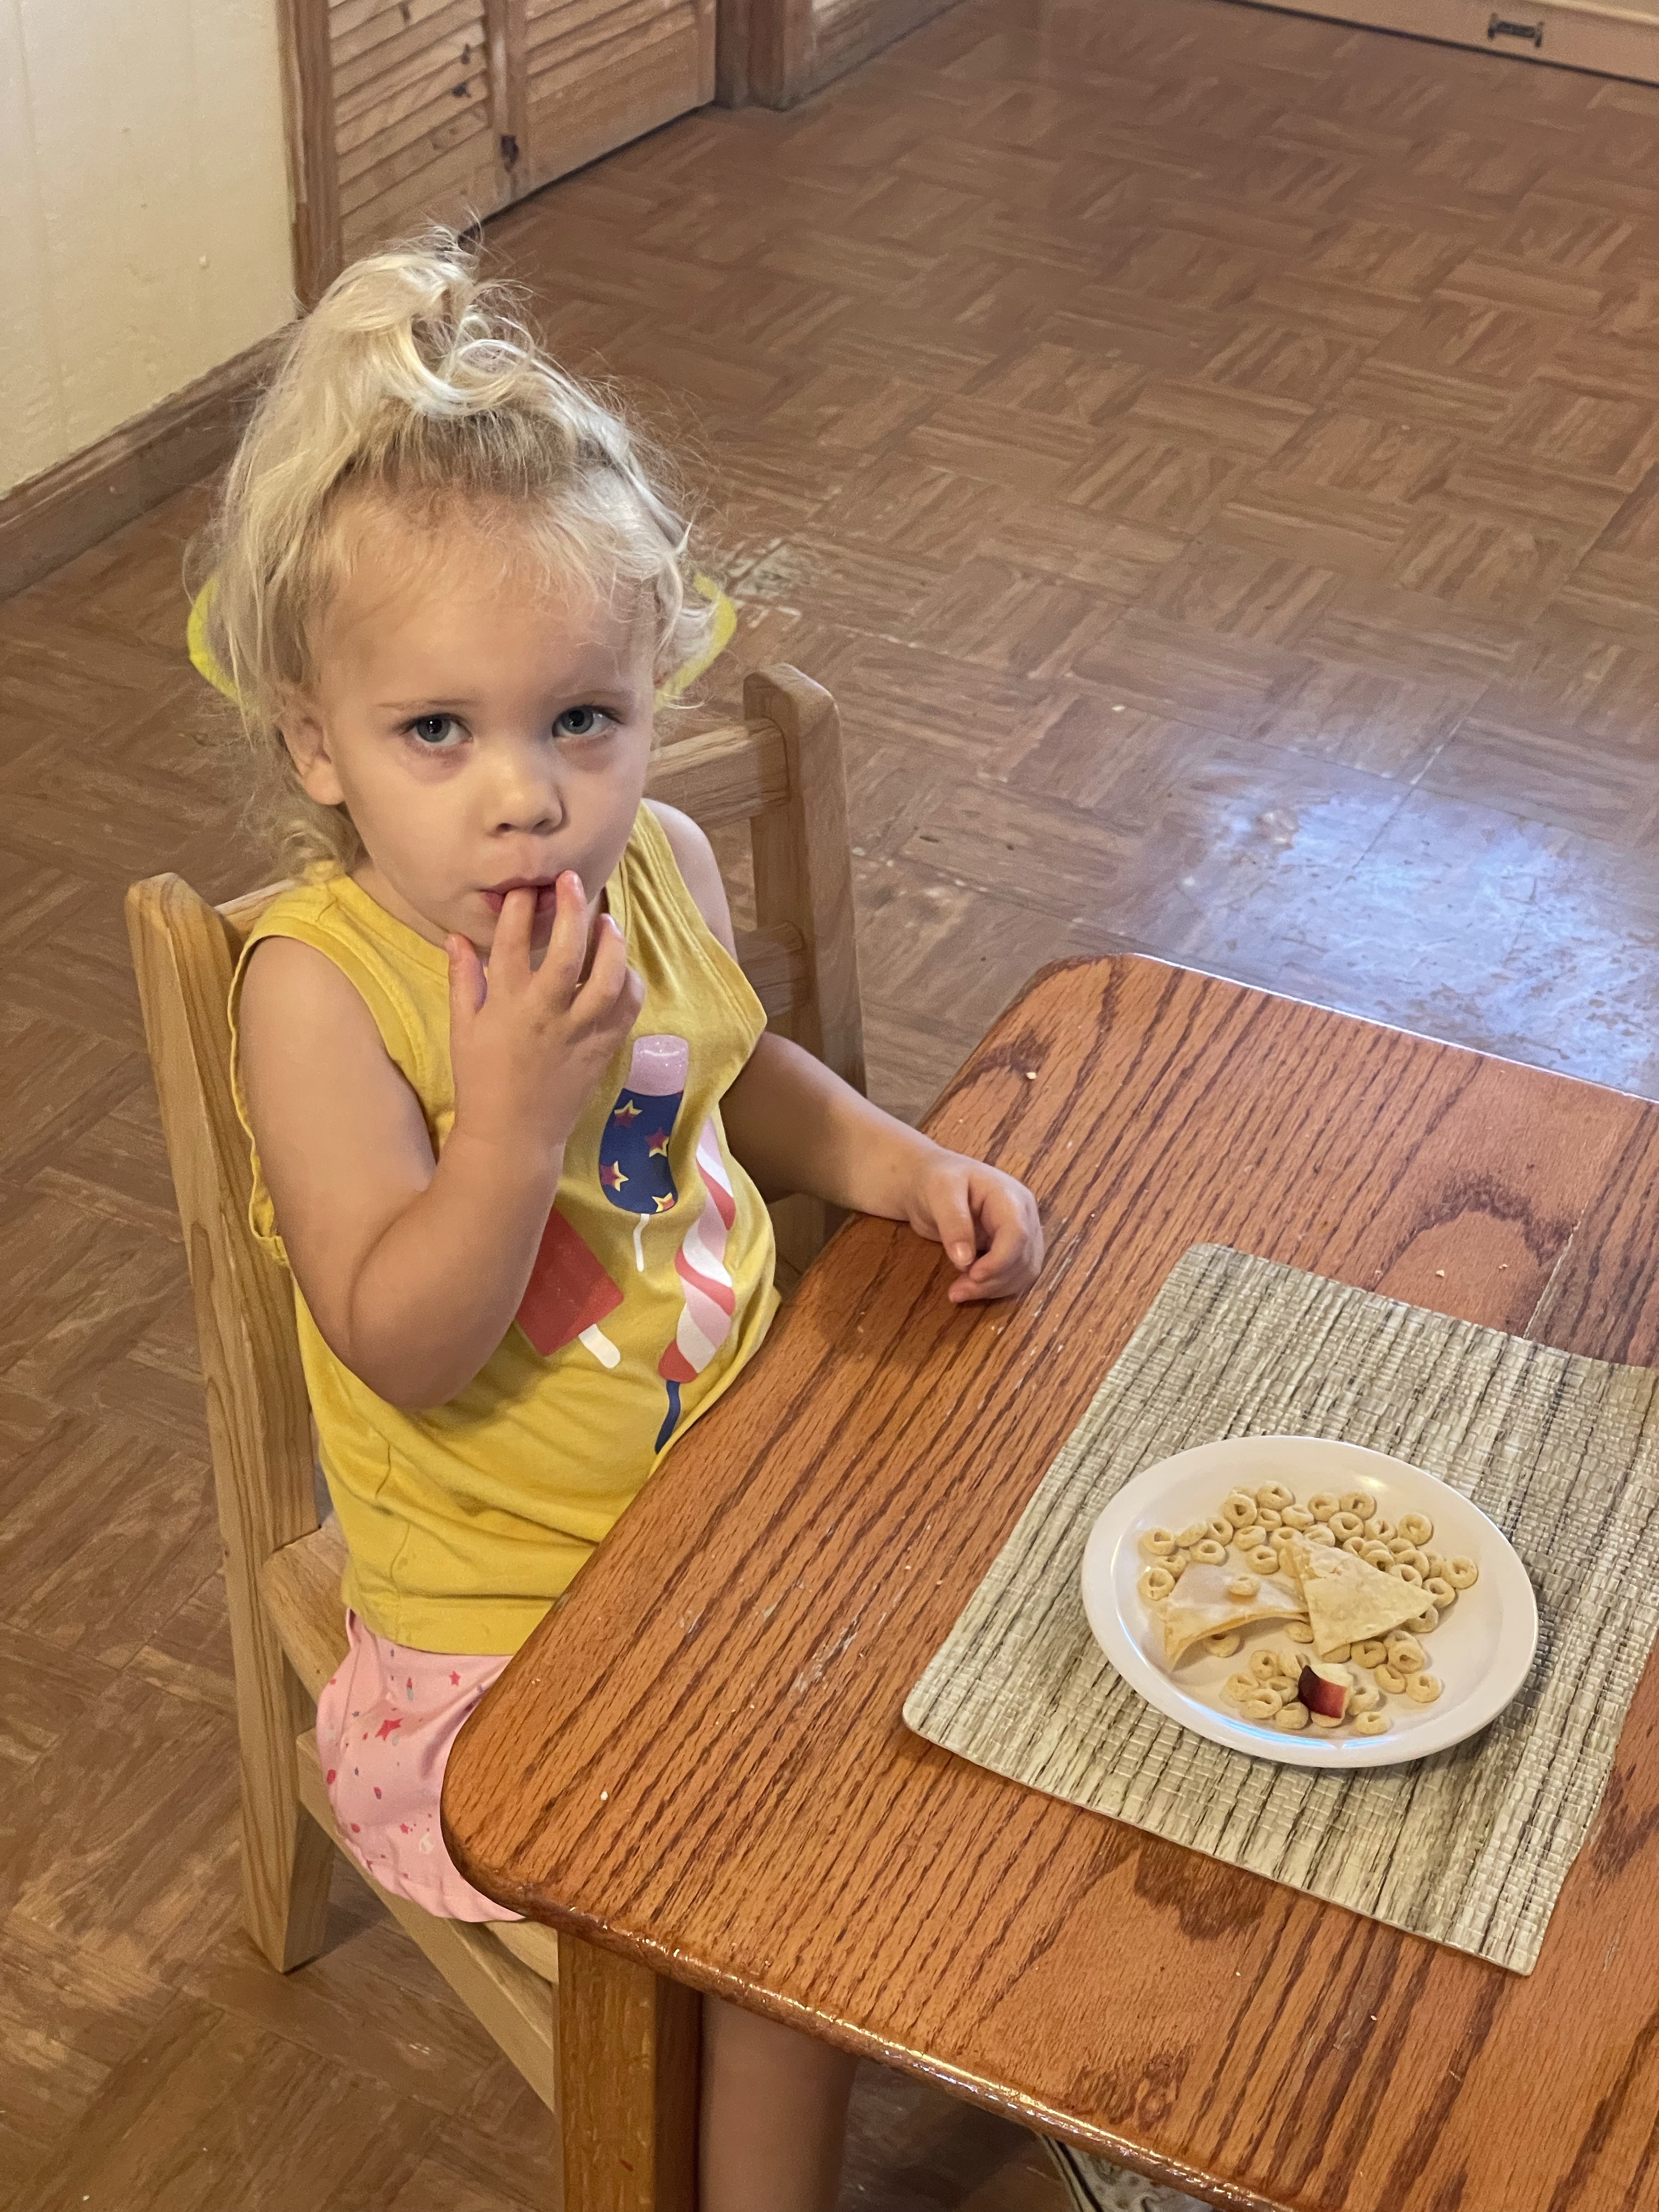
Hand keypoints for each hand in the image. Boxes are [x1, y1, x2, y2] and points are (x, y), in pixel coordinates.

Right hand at [445, 873, 641, 1167]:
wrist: (513, 1136)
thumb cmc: (482, 1081)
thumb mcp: (463, 1029)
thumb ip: (464, 980)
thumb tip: (455, 936)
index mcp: (505, 1006)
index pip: (510, 943)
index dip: (518, 908)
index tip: (525, 886)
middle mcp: (544, 1014)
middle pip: (564, 951)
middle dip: (570, 909)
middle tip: (572, 881)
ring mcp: (578, 1032)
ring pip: (605, 978)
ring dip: (610, 944)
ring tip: (606, 921)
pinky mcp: (602, 1049)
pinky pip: (625, 1009)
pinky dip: (627, 982)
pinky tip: (620, 966)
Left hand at [904, 1148, 1043, 1303]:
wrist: (932, 1181)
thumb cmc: (936, 1180)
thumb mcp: (940, 1193)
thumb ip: (953, 1223)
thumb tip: (964, 1260)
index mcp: (1011, 1197)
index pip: (1018, 1234)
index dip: (1000, 1261)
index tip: (973, 1275)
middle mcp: (1024, 1216)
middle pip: (1023, 1258)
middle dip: (992, 1280)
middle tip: (956, 1291)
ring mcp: (1022, 1234)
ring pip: (1023, 1273)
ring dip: (994, 1289)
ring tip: (959, 1292)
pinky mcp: (1013, 1250)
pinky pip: (1014, 1276)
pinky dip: (994, 1288)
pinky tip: (970, 1288)